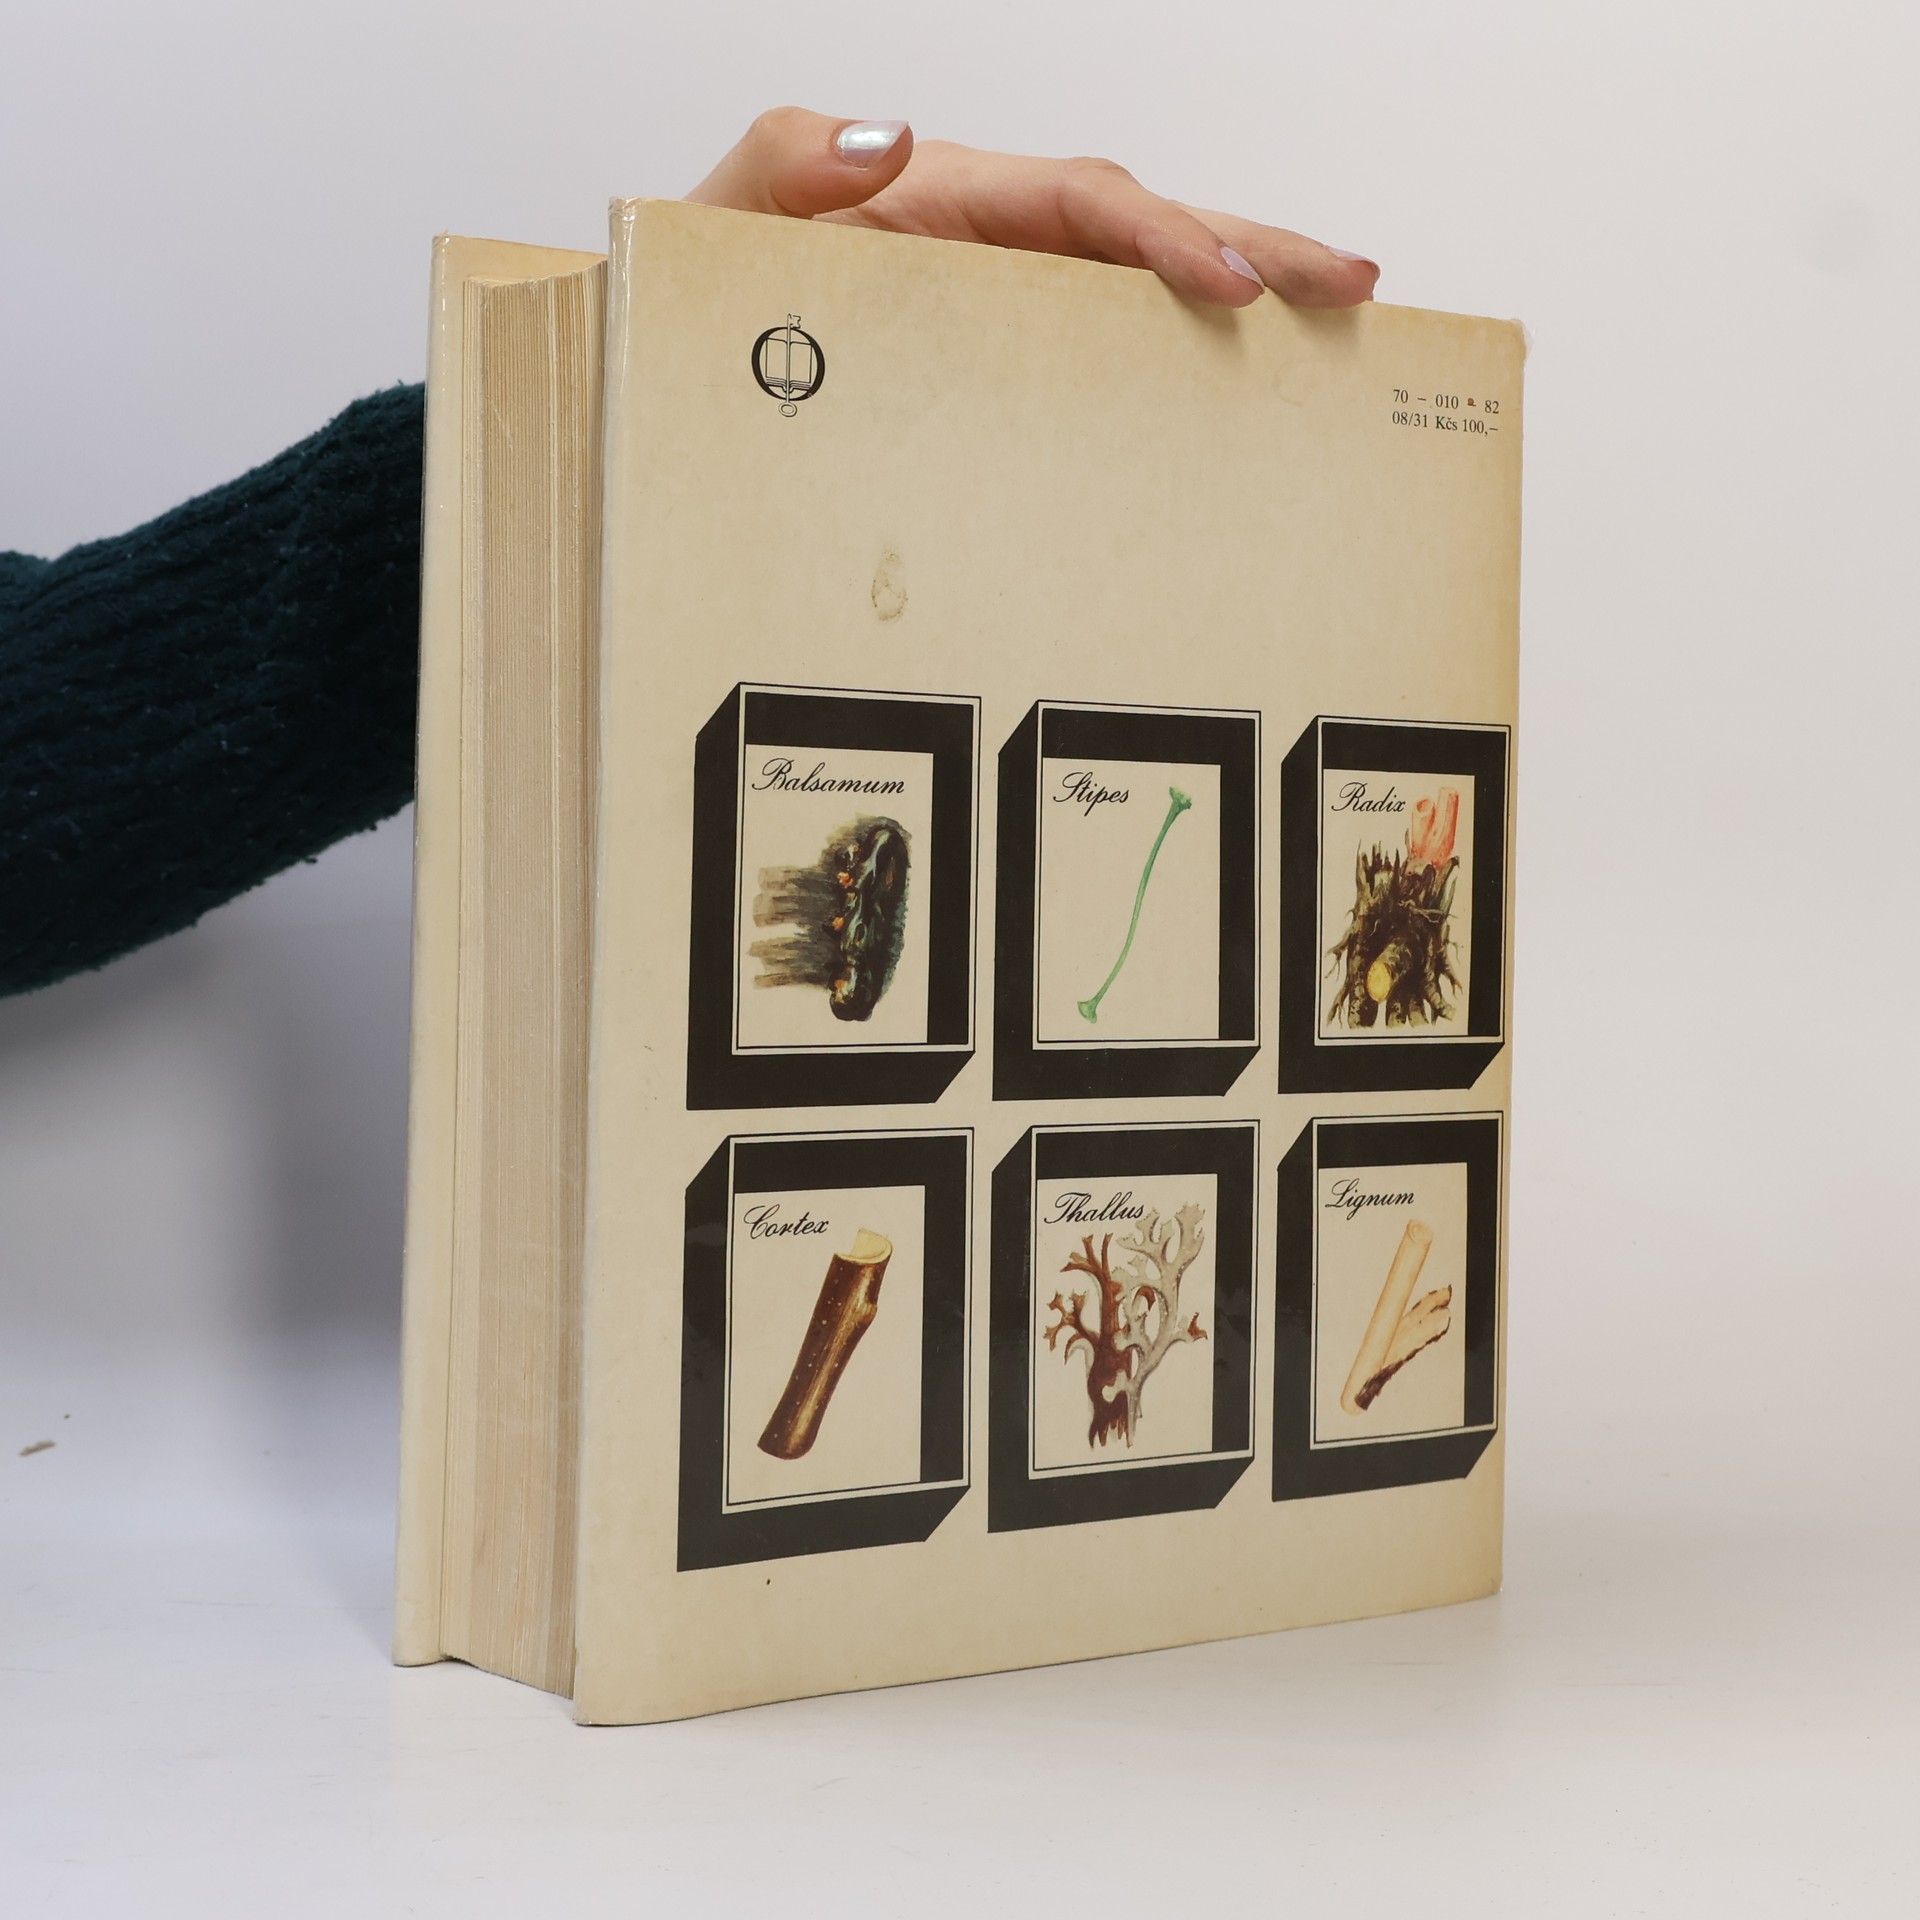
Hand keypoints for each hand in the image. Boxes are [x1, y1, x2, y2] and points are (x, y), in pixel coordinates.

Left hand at [688, 108, 1376, 309]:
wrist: (677, 361)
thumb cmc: (699, 288)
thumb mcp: (725, 216)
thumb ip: (790, 163)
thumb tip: (893, 140)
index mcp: (942, 201)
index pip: (1082, 201)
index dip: (1167, 234)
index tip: (1238, 281)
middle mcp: (989, 241)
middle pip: (1146, 228)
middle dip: (1259, 245)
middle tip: (1354, 285)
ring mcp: (1004, 299)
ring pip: (1142, 288)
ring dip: (1244, 296)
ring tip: (1335, 327)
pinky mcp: (1002, 355)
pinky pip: (1106, 346)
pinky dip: (1179, 359)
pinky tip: (1238, 389)